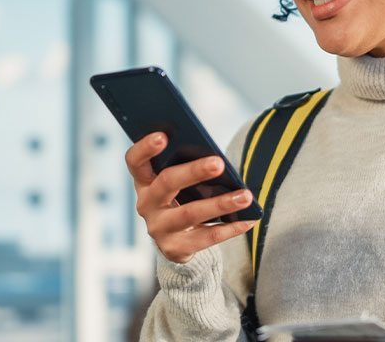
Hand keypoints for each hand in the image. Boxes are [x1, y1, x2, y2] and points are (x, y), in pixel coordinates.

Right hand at [126, 132, 256, 262]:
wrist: (178, 240)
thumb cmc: (184, 197)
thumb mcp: (181, 182)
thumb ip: (188, 167)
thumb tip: (217, 161)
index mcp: (144, 180)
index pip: (135, 161)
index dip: (145, 148)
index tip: (163, 136)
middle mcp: (146, 204)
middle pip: (167, 183)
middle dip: (193, 171)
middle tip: (219, 163)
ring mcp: (158, 228)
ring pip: (190, 213)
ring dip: (221, 204)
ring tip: (246, 196)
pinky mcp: (174, 248)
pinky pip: (206, 237)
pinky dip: (230, 228)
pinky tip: (248, 219)